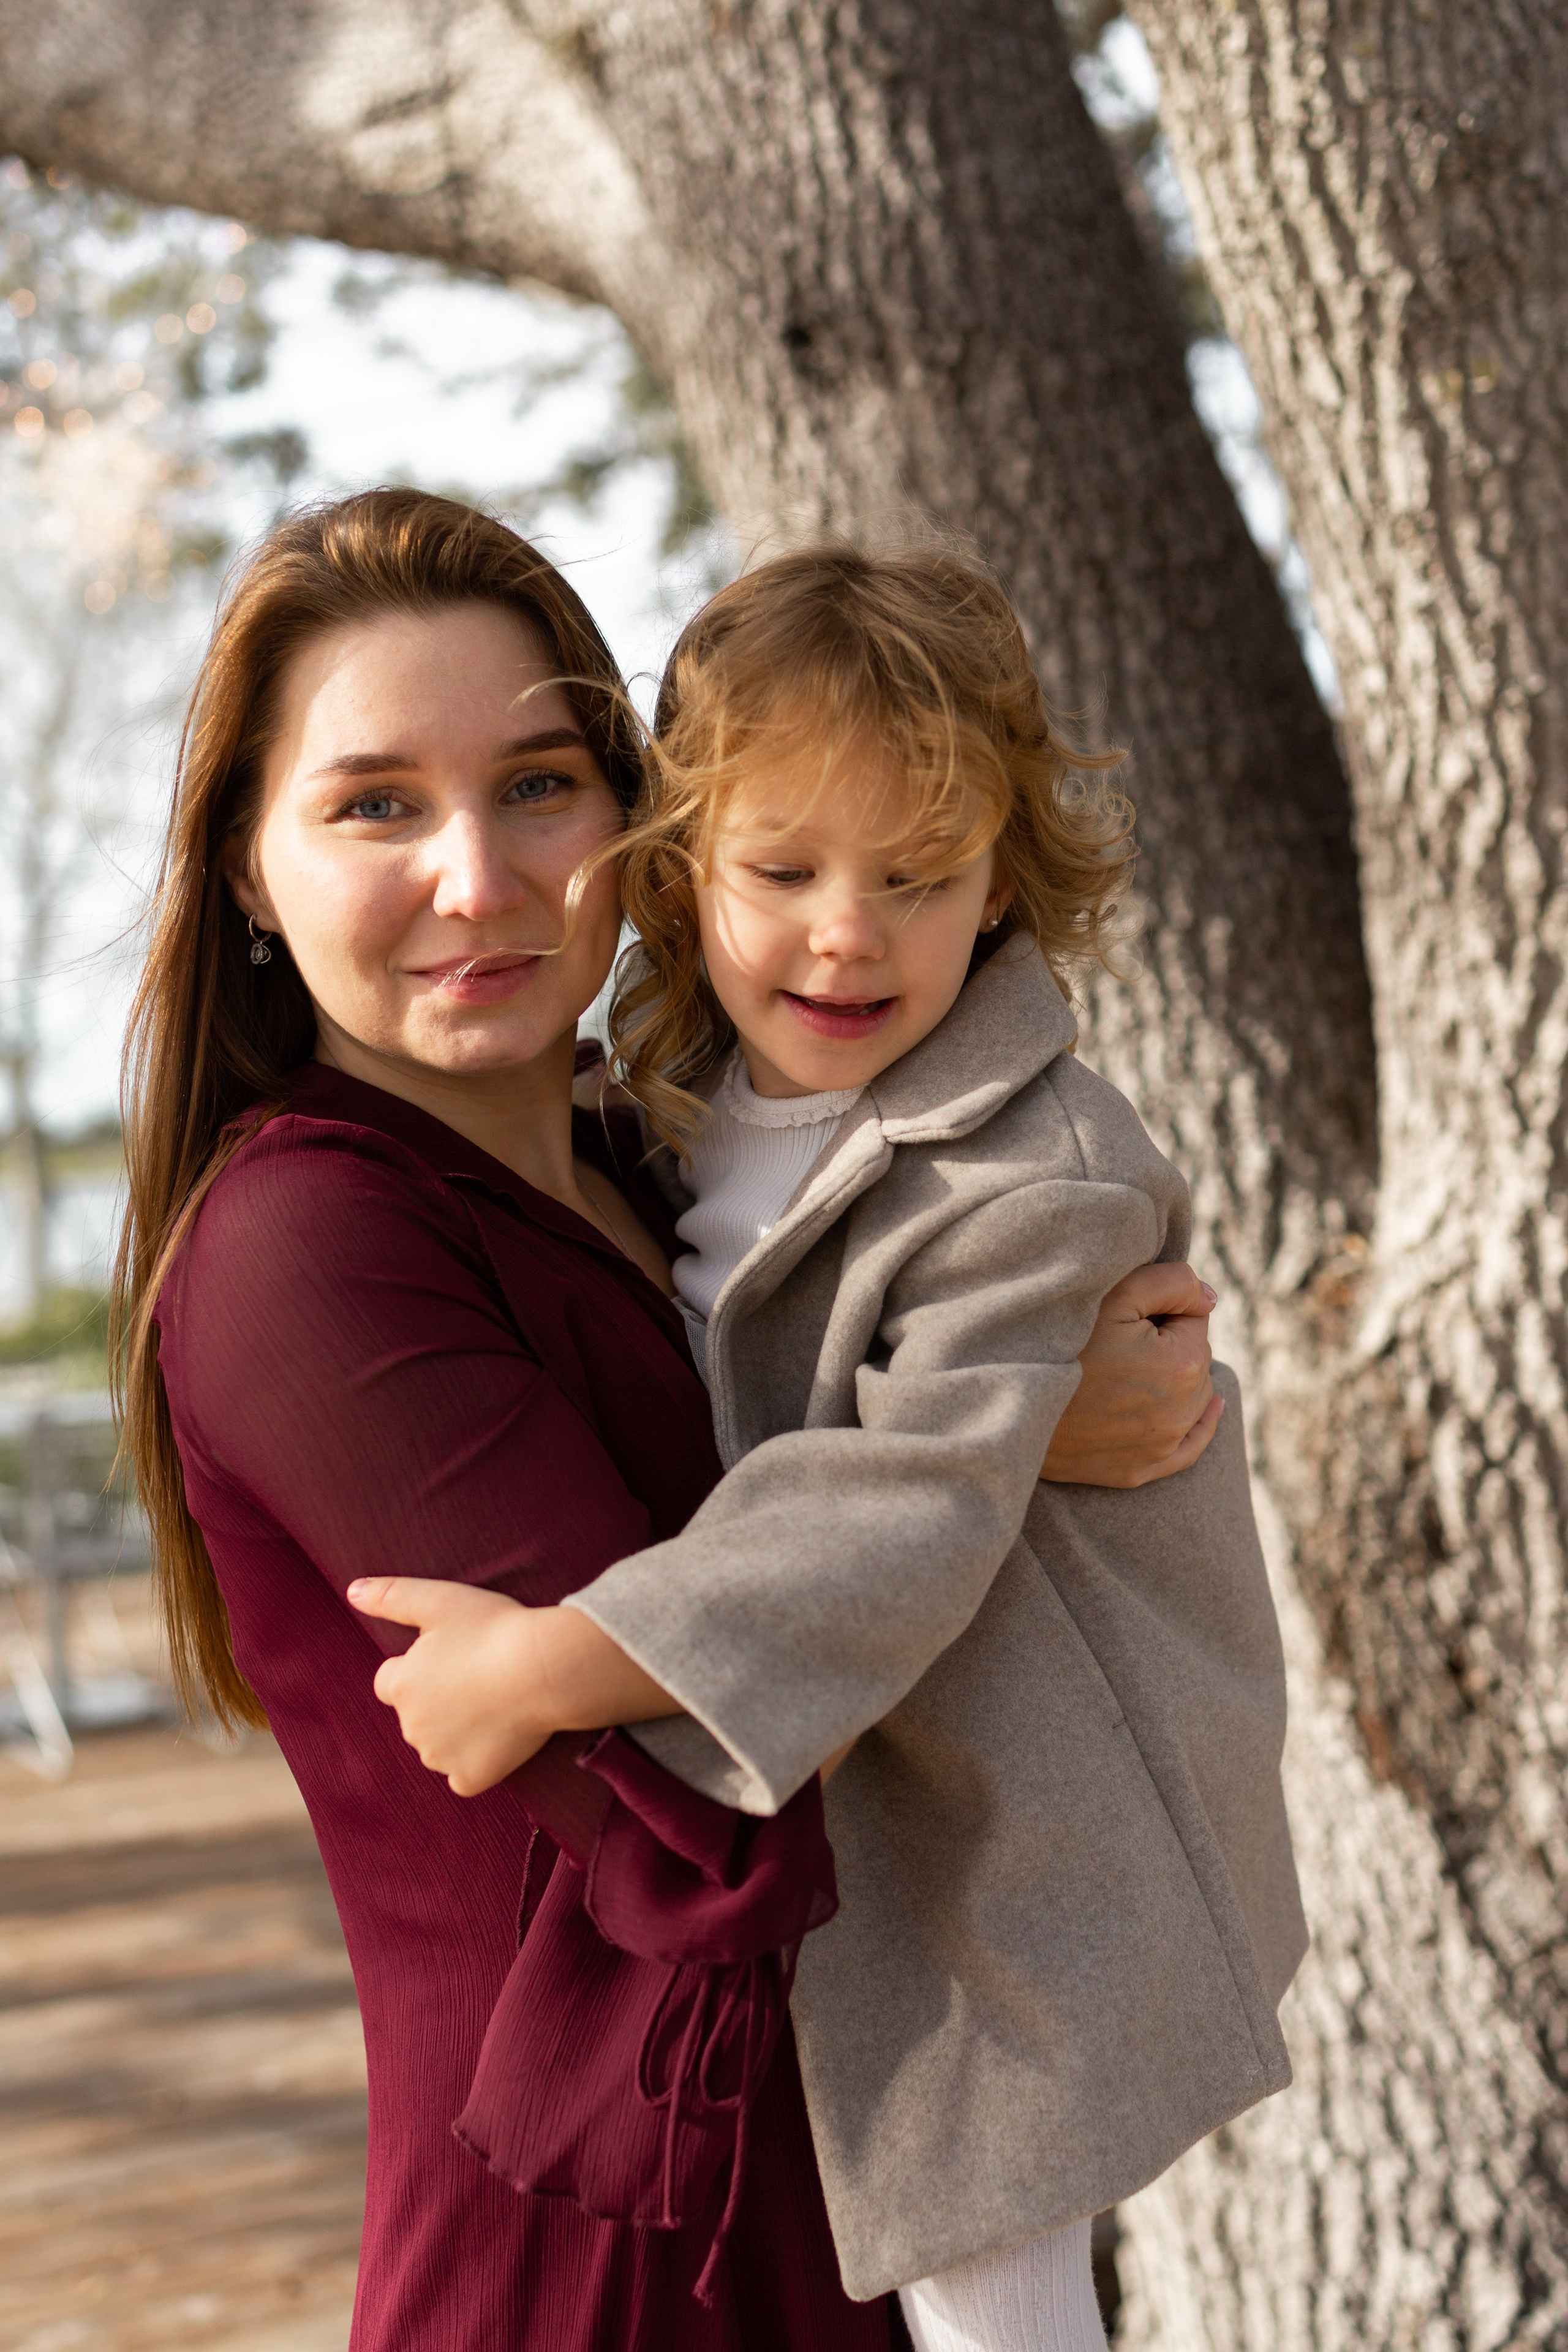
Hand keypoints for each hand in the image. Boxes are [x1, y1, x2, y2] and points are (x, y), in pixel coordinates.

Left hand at [347, 1578, 554, 1794]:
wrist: (545, 1668)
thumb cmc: (494, 1629)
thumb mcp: (439, 1600)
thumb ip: (391, 1595)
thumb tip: (353, 1591)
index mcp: (402, 1685)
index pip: (390, 1683)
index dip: (417, 1669)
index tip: (449, 1658)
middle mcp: (412, 1726)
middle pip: (415, 1716)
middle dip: (436, 1701)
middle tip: (477, 1677)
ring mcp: (441, 1756)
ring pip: (437, 1746)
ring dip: (455, 1732)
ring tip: (494, 1702)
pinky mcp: (471, 1777)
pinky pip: (463, 1776)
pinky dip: (476, 1763)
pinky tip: (498, 1738)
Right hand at [1042, 1262, 1221, 1487]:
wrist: (1009, 1402)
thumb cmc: (1060, 1340)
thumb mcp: (1116, 1293)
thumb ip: (1174, 1282)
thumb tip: (1210, 1297)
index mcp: (1183, 1365)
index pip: (1194, 1318)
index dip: (1160, 1309)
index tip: (1125, 1316)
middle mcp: (1181, 1413)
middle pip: (1194, 1359)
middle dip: (1169, 1343)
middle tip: (1116, 1341)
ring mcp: (1159, 1448)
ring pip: (1192, 1398)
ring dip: (1175, 1378)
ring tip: (1126, 1368)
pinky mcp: (1137, 1471)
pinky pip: (1188, 1448)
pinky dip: (1199, 1426)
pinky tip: (1214, 1408)